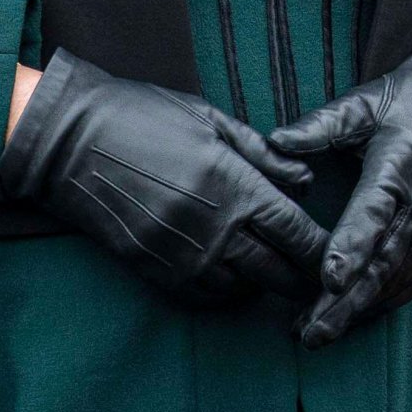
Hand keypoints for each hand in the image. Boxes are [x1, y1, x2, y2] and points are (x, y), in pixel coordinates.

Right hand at [0, 49, 326, 305]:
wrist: (73, 140)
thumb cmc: (143, 115)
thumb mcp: (209, 119)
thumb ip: (262, 153)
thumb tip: (305, 180)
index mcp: (232, 183)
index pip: (296, 232)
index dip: (323, 250)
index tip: (338, 255)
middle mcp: (213, 228)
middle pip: (278, 272)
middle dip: (301, 275)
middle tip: (317, 274)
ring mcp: (182, 254)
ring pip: (243, 290)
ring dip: (263, 282)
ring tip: (274, 270)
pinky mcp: (155, 270)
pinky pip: (206, 297)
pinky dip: (227, 291)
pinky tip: (233, 274)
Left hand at [270, 20, 411, 347]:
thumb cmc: (410, 99)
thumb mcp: (365, 102)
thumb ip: (320, 126)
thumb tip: (274, 141)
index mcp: (402, 162)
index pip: (374, 210)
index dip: (352, 245)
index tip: (329, 279)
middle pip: (384, 259)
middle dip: (346, 300)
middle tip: (309, 333)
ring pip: (400, 277)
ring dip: (361, 309)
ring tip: (318, 333)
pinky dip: (387, 300)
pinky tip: (356, 318)